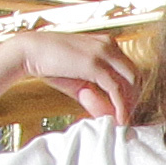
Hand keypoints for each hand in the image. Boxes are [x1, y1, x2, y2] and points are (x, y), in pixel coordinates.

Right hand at [0, 27, 144, 131]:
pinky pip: (116, 89)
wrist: (30, 52)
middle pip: (135, 76)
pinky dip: (120, 106)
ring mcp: (104, 53)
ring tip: (122, 121)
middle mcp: (110, 45)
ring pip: (130, 82)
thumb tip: (108, 115)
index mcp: (108, 44)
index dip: (131, 92)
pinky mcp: (95, 65)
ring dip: (129, 104)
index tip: (127, 109)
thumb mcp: (79, 82)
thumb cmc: (52, 65)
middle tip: (127, 118)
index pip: (130, 70)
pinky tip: (118, 119)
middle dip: (134, 99)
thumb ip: (95, 96)